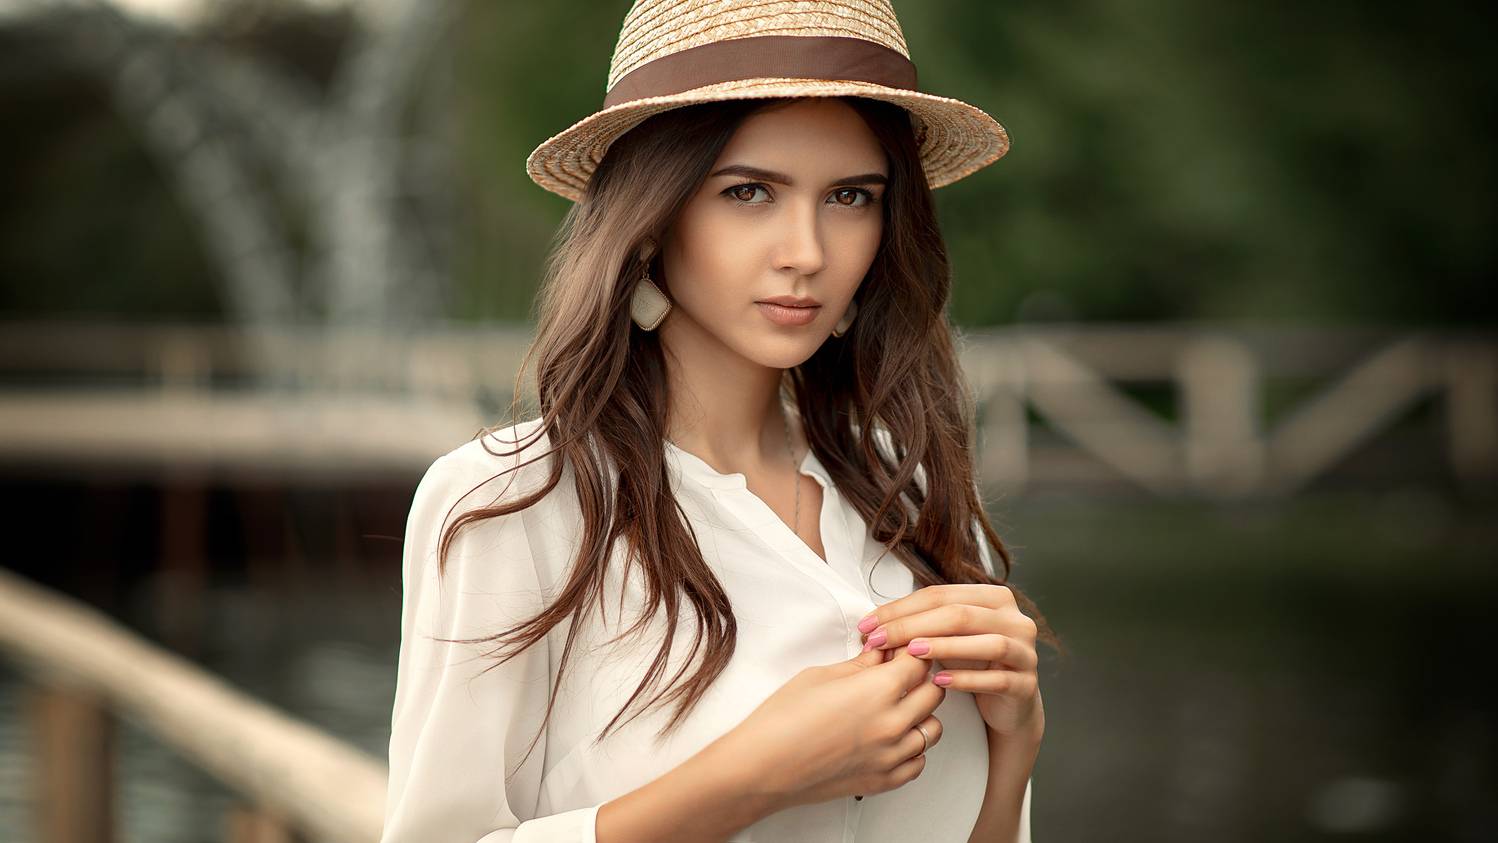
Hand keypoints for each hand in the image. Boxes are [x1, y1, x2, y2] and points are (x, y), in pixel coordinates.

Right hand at [715, 646, 947, 811]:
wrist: (763, 767)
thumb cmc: (782, 722)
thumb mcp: (820, 676)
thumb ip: (860, 665)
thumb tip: (879, 656)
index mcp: (878, 690)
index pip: (920, 663)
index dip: (912, 651)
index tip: (901, 649)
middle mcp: (892, 724)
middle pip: (934, 692)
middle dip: (921, 678)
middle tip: (900, 673)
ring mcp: (891, 755)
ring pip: (933, 729)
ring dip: (921, 714)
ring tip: (898, 707)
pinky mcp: (884, 780)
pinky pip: (918, 761)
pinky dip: (912, 748)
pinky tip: (893, 738)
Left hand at [858, 584, 1043, 740]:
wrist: (1009, 705)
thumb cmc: (973, 664)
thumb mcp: (949, 637)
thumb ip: (922, 623)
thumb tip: (873, 623)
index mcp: (995, 598)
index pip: (941, 595)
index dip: (901, 608)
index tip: (869, 625)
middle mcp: (1016, 620)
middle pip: (961, 615)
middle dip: (914, 626)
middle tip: (880, 640)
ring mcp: (1026, 652)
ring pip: (987, 643)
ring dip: (944, 647)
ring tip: (911, 654)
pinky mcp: (1026, 684)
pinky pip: (997, 679)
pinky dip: (966, 679)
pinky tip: (938, 681)